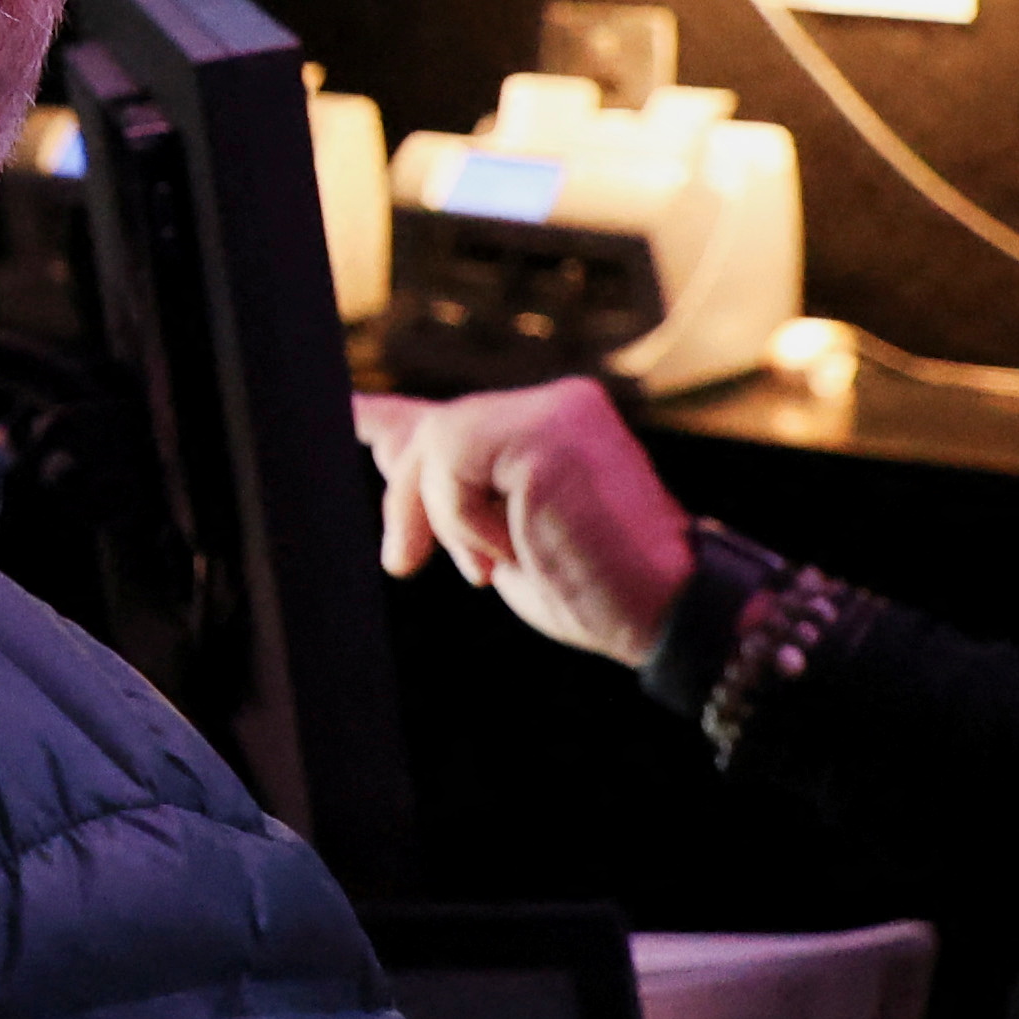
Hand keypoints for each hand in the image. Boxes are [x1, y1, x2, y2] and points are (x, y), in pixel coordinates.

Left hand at [351, 379, 695, 667]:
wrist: (670, 614)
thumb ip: (449, 490)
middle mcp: (556, 404)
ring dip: (445, 520)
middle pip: (435, 431)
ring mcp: (557, 409)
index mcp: (549, 429)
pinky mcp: (549, 428)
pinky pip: (455, 461)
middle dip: (408, 502)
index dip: (390, 419)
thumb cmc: (596, 592)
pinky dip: (464, 518)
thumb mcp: (501, 540)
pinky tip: (514, 546)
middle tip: (404, 563)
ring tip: (487, 565)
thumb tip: (384, 443)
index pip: (455, 417)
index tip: (348, 413)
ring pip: (438, 444)